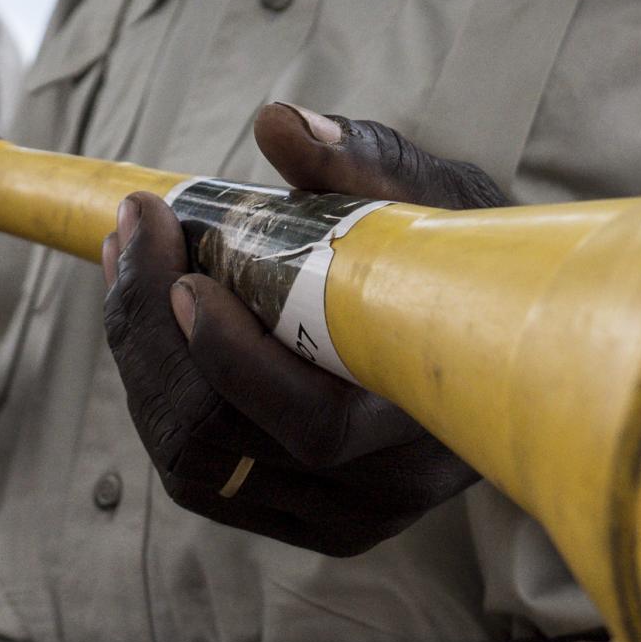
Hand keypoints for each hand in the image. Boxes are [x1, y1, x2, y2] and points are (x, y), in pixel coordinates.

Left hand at [101, 104, 503, 556]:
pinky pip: (199, 476)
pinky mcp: (304, 519)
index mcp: (435, 415)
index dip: (231, 358)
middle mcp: (387, 486)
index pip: (311, 423)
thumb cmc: (471, 261)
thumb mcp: (440, 199)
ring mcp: (341, 515)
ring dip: (142, 358)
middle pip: (223, 441)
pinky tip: (154, 317)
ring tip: (133, 259)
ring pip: (194, 462)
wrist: (507, 340)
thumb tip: (278, 123)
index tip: (187, 270)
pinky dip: (158, 395)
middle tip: (136, 230)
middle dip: (153, 331)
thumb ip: (363, 160)